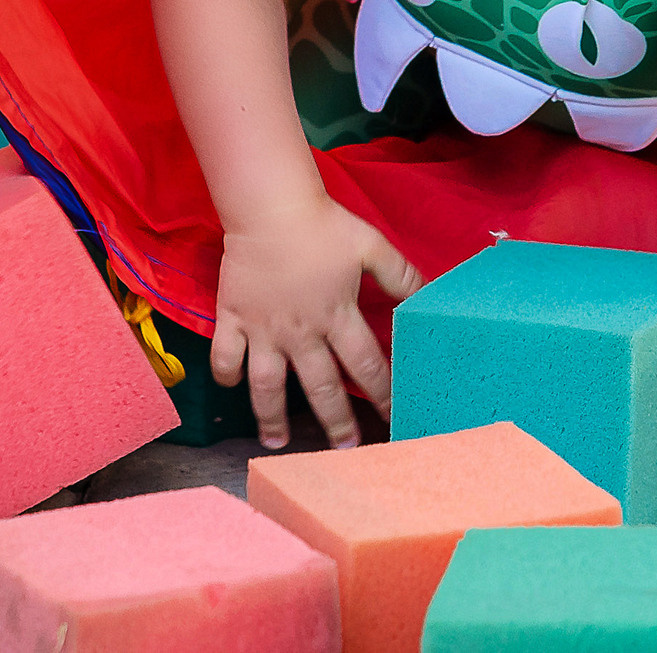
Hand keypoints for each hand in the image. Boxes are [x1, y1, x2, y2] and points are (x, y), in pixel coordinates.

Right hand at [210, 196, 419, 449]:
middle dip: (335, 422)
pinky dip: (226, 375)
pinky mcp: (233, 318)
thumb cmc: (323, 225)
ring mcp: (264, 329)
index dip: (383, 393)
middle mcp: (302, 331)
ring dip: (272, 417)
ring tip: (278, 444)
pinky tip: (232, 389)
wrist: (270, 207)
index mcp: (337, 315)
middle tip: (345, 450)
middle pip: (321, 387)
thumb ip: (401, 276)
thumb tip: (430, 294)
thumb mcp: (371, 246)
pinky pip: (226, 356)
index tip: (393, 418)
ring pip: (267, 385)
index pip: (366, 365)